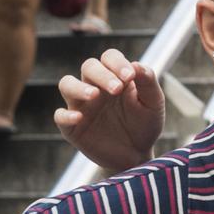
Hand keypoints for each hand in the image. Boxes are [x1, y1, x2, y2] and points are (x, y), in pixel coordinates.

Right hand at [55, 49, 165, 170]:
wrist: (137, 156)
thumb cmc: (145, 124)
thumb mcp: (153, 103)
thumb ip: (148, 82)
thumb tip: (136, 64)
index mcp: (115, 77)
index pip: (109, 57)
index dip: (117, 62)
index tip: (130, 76)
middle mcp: (95, 87)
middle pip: (89, 66)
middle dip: (102, 74)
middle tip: (117, 89)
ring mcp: (82, 106)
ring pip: (66, 84)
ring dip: (78, 87)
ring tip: (94, 95)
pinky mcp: (72, 128)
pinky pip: (60, 116)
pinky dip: (66, 115)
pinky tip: (79, 118)